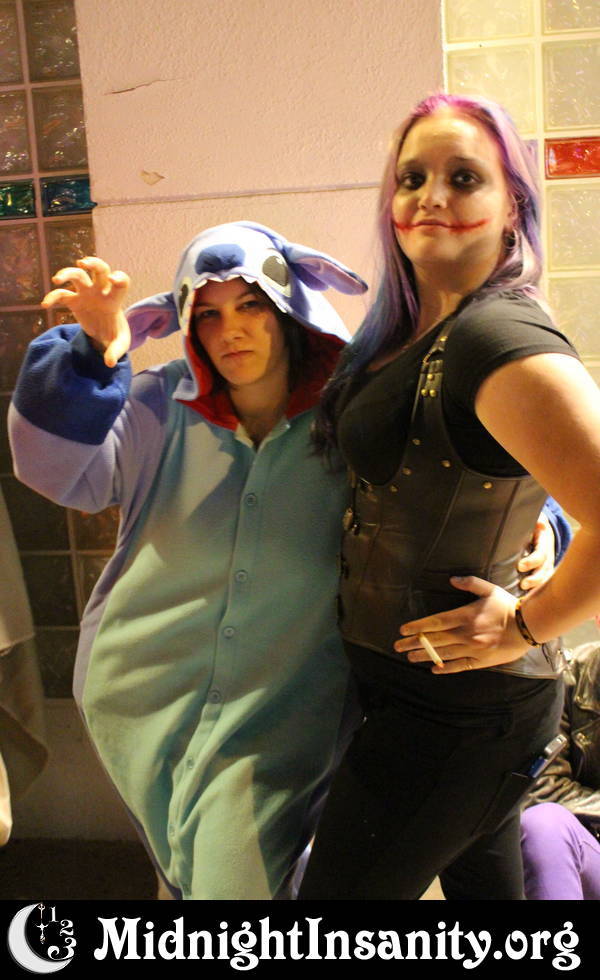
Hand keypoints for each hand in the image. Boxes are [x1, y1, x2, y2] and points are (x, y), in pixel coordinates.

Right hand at [41, 256, 130, 367]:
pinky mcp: (73, 301)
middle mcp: (100, 291)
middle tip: (83, 263)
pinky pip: (61, 295)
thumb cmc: (114, 336)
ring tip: (57, 281)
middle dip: (93, 263)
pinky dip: (52, 297)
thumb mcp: (119, 345)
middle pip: (100, 269)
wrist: (102, 337)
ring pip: (77, 275)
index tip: (113, 280)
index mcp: (114, 299)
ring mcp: (86, 294)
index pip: (121, 282)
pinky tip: (45, 305)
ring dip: (67, 273)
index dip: (119, 278)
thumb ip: (116, 352)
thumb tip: (109, 362)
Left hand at [393, 576, 529, 673]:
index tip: (403, 629)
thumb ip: (470, 584)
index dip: (417, 627)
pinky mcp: (481, 661)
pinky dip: (445, 668)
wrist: (529, 626)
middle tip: (397, 646)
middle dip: (414, 643)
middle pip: (434, 640)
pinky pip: (460, 666)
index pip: (435, 622)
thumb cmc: (508, 606)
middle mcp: (466, 634)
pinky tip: (434, 668)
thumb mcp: (489, 589)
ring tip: (409, 657)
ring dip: (425, 656)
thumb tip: (452, 579)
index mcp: (465, 616)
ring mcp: (473, 649)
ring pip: (443, 654)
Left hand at [518, 513, 554, 589]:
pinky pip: (544, 581)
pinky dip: (538, 590)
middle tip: (523, 584)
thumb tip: (536, 521)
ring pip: (546, 577)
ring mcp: (548, 562)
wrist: (540, 523)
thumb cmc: (531, 520)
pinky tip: (529, 597)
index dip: (532, 561)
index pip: (542, 554)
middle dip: (535, 578)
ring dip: (537, 586)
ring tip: (525, 592)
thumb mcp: (532, 517)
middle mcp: (548, 553)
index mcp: (545, 539)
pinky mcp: (544, 569)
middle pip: (545, 569)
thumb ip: (531, 520)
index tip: (521, 566)